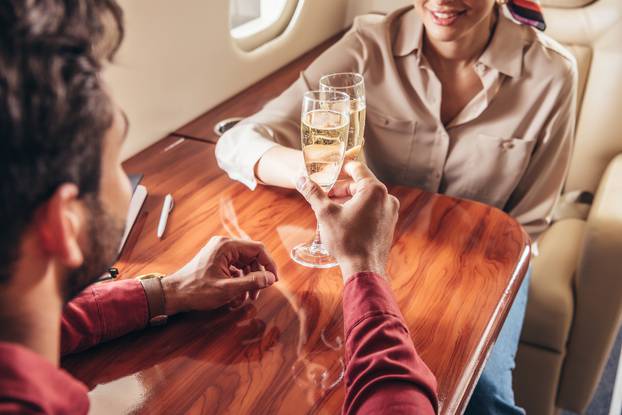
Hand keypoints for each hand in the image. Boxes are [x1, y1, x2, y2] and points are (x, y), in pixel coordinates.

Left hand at [161, 236, 277, 314]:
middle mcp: (224, 246)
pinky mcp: (216, 261)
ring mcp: (219, 253)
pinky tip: (235, 297)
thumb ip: (251, 282)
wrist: (174, 294)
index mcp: (227, 246)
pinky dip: (238, 283)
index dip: (269, 264)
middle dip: (256, 277)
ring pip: (244, 265)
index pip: (258, 249)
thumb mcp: (227, 289)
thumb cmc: (196, 290)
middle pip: (251, 258)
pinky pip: (235, 270)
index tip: (273, 280)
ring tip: (244, 299)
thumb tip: (270, 278)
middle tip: (256, 294)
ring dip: (247, 282)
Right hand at [296, 161, 398, 280]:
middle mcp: (387, 199)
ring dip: (350, 200)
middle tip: (326, 196)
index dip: (342, 167)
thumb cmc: (346, 240)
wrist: (363, 269)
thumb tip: (300, 179)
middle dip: (342, 189)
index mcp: (374, 190)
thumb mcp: (325, 213)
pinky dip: (359, 210)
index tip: (332, 170)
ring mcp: (390, 213)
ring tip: (332, 209)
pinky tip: (345, 221)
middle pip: (361, 185)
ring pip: (367, 199)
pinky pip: (373, 210)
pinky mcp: (389, 225)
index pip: (358, 168)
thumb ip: (313, 193)